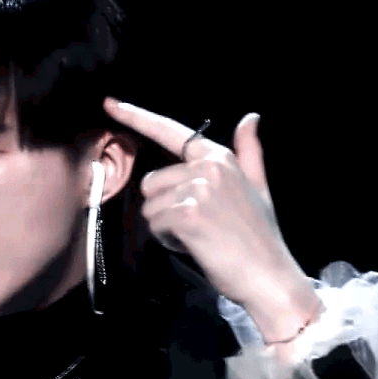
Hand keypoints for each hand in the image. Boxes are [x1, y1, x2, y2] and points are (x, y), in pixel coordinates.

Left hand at [103, 98, 319, 340]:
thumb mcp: (258, 187)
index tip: (108, 103)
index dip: (135, 116)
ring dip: (166, 227)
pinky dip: (169, 240)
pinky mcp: (188, 214)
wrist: (269, 275)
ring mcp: (197, 189)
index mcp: (218, 157)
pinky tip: (196, 245)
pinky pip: (155, 224)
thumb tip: (251, 117)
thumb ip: (249, 152)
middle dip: (165, 208)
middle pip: (150, 182)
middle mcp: (206, 167)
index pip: (169, 130)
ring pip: (150, 206)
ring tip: (199, 236)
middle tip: (199, 225)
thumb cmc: (260, 236)